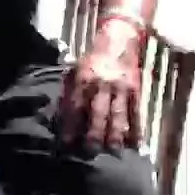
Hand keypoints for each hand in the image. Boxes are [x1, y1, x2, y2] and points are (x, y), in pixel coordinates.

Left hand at [57, 22, 142, 151]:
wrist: (118, 41)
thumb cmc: (92, 60)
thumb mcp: (75, 71)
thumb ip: (68, 92)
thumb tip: (57, 117)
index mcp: (83, 80)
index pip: (75, 107)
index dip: (70, 126)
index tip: (66, 144)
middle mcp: (101, 85)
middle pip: (97, 113)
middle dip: (93, 134)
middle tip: (89, 152)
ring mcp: (120, 88)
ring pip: (118, 115)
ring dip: (115, 135)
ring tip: (112, 152)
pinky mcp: (136, 90)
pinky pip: (136, 113)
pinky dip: (136, 129)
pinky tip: (136, 144)